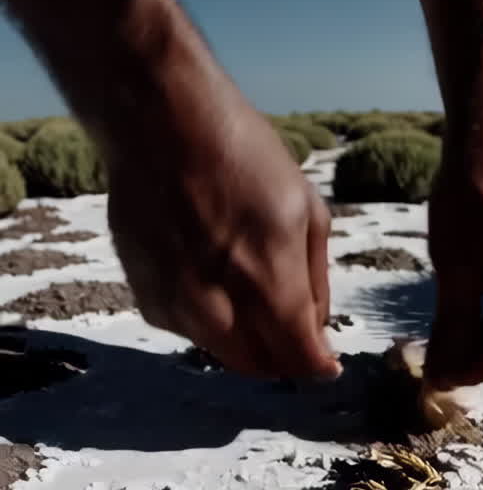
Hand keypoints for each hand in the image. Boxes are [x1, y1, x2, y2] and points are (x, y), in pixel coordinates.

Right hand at [106, 63, 338, 378]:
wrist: (160, 124)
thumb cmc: (243, 155)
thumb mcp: (307, 209)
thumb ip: (315, 281)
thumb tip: (317, 331)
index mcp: (269, 282)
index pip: (300, 358)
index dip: (318, 366)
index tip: (326, 361)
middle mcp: (221, 304)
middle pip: (261, 366)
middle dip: (284, 357)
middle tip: (292, 330)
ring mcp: (178, 305)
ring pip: (223, 353)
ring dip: (246, 340)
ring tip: (249, 291)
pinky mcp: (148, 297)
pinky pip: (188, 330)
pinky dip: (208, 321)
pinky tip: (210, 275)